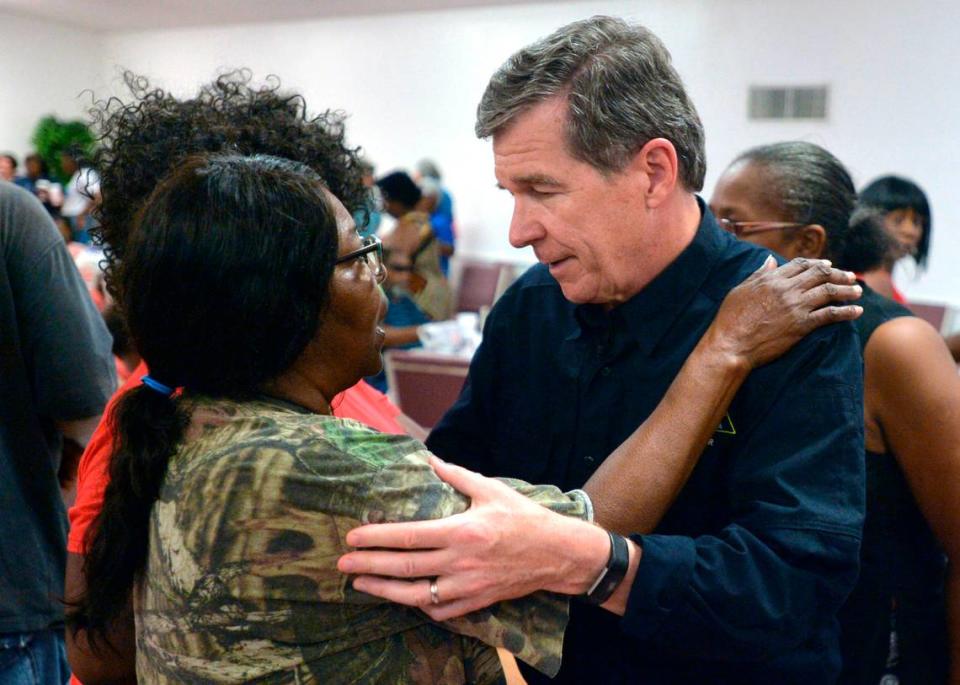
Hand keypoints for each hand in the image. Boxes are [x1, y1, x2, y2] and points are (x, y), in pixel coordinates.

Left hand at [337, 457, 607, 620]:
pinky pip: (440, 610)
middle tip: (342, 564)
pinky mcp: (476, 602)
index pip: (409, 537)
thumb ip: (455, 476)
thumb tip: (427, 459)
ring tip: (359, 585)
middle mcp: (460, 562)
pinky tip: (401, 599)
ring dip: (383, 591)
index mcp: (461, 531)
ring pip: (416, 594)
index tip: (353, 537)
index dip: (377, 538)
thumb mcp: (491, 489)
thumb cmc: (524, 517)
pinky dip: (417, 606)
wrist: (557, 554)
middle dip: (369, 566)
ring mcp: (467, 587)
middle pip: (404, 568)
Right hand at [704, 256, 862, 369]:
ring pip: (829, 291)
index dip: (817, 263)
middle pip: (820, 274)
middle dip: (838, 273)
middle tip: (850, 276)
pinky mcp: (802, 325)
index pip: (801, 265)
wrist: (731, 344)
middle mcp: (787, 289)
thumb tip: (771, 261)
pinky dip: (846, 311)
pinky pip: (830, 314)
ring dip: (847, 289)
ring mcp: (796, 306)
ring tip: (858, 291)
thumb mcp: (740, 290)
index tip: (829, 265)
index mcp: (772, 278)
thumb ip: (759, 274)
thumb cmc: (730, 318)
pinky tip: (857, 311)